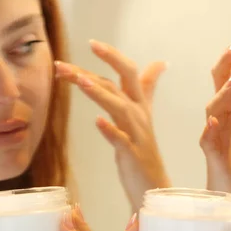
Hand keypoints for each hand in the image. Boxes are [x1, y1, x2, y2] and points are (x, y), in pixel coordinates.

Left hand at [55, 39, 169, 210]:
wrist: (153, 187)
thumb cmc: (143, 151)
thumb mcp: (144, 116)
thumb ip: (148, 88)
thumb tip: (159, 63)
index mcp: (139, 105)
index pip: (128, 73)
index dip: (112, 56)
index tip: (92, 43)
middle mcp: (139, 115)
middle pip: (123, 82)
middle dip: (102, 66)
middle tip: (70, 60)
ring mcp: (136, 134)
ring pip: (119, 107)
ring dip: (100, 93)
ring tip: (80, 80)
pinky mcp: (131, 155)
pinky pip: (121, 140)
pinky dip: (110, 129)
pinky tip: (98, 122)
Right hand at [200, 41, 230, 195]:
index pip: (230, 79)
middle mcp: (219, 117)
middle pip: (218, 86)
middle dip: (225, 64)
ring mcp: (214, 134)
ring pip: (213, 109)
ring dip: (224, 94)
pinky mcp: (213, 154)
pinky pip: (207, 140)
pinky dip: (210, 130)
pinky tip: (215, 121)